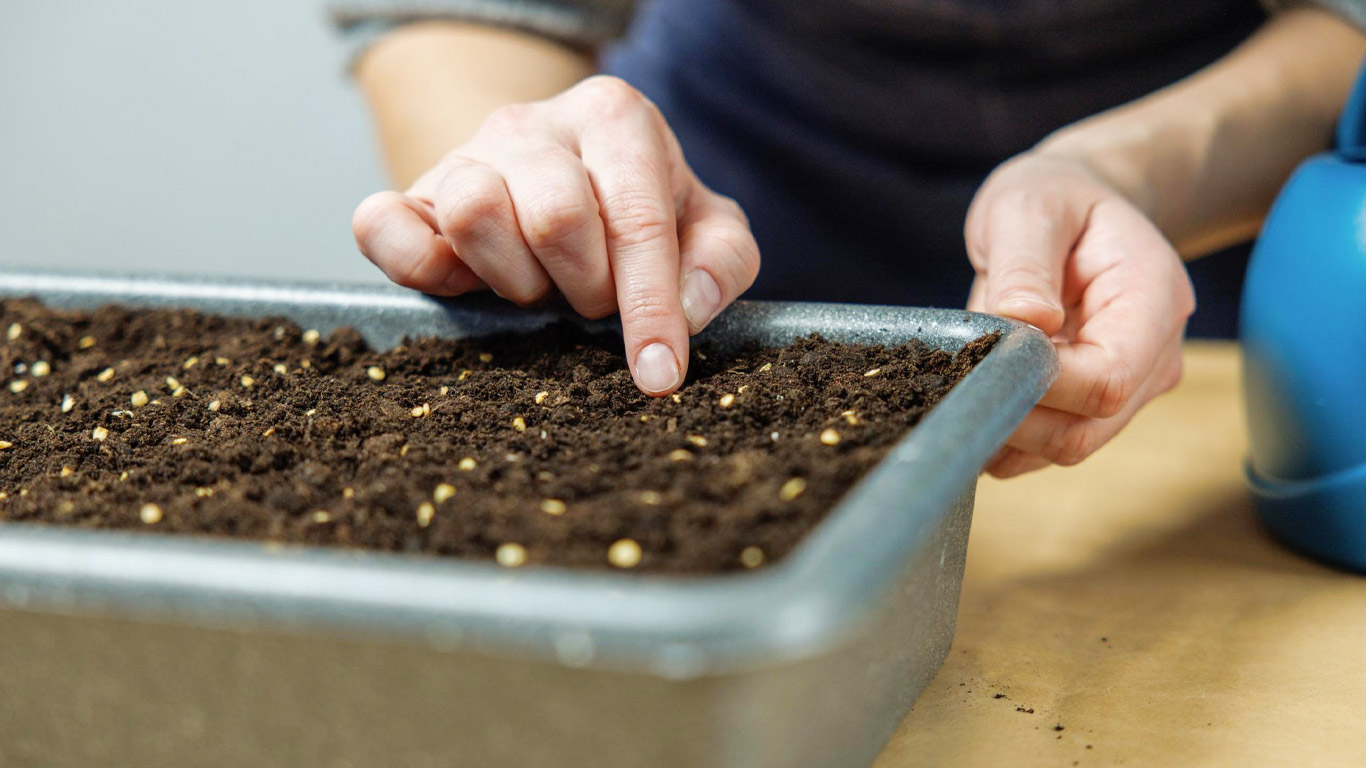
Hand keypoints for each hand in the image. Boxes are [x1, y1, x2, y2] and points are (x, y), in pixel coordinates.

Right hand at [350, 75, 759, 396]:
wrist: (559, 180)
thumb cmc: (639, 211)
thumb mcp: (705, 228)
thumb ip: (720, 262)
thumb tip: (685, 310)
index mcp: (615, 117)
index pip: (636, 218)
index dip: (649, 306)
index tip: (658, 374)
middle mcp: (533, 124)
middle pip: (556, 216)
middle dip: (586, 286)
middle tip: (592, 299)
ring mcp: (464, 155)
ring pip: (473, 211)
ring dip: (515, 278)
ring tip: (538, 286)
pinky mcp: (407, 195)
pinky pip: (381, 226)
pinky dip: (415, 266)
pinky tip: (464, 285)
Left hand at [965, 151, 1194, 477]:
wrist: (1072, 206)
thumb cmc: (1052, 199)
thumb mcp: (1027, 207)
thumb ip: (1024, 265)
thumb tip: (1026, 323)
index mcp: (1152, 299)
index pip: (1109, 380)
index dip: (1042, 385)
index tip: (987, 353)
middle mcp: (1154, 354)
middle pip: (1088, 429)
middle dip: (1015, 415)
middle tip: (957, 374)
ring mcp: (1131, 386)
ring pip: (1066, 445)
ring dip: (1005, 429)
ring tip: (962, 377)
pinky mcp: (1096, 404)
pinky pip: (1048, 444)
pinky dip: (1006, 434)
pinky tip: (975, 394)